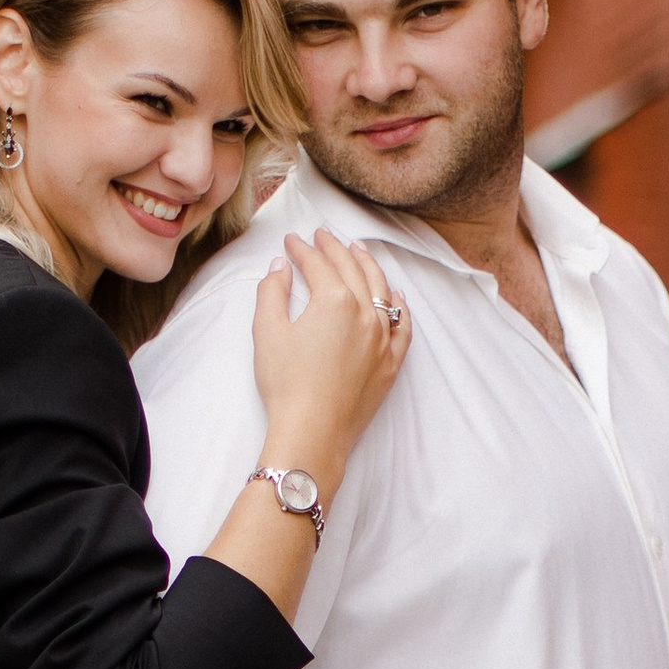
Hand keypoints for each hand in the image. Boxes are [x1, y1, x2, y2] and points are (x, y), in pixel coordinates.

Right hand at [253, 230, 410, 496]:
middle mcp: (365, 313)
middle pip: (351, 270)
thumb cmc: (286, 385)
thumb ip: (272, 292)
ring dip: (368, 266)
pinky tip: (396, 294)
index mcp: (335, 300)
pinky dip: (399, 306)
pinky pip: (402, 325)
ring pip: (381, 290)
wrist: (312, 432)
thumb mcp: (267, 332)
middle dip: (334, 249)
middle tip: (322, 236)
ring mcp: (382, 338)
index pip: (318, 264)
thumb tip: (280, 267)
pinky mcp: (390, 363)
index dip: (302, 250)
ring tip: (357, 251)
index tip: (291, 242)